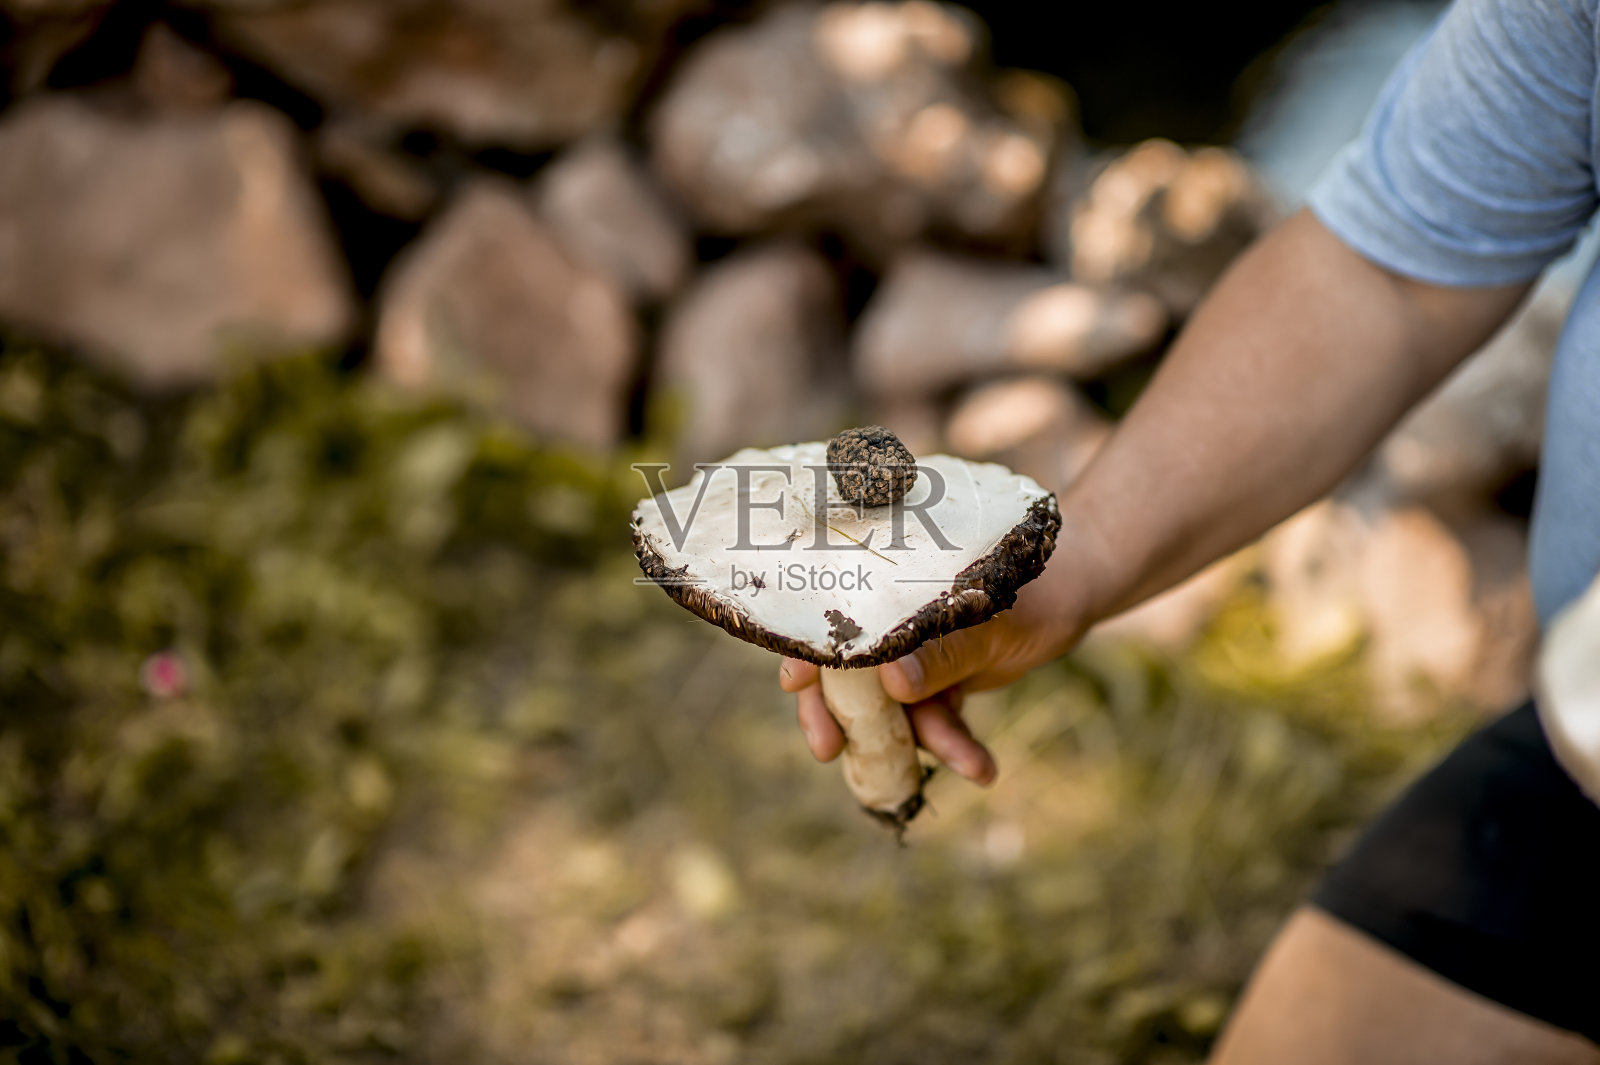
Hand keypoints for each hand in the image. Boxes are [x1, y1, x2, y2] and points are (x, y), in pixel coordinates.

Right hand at [777, 554, 1092, 785]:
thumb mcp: (991, 621)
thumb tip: (892, 684)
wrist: (1080, 591)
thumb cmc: (1035, 585)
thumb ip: (944, 652)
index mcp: (890, 586)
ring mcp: (914, 656)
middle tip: (828, 750)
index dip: (806, 647)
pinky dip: (955, 748)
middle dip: (839, 714)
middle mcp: (892, 623)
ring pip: (890, 709)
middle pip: (844, 672)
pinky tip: (983, 769)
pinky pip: (934, 722)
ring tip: (972, 766)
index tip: (795, 683)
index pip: (832, 615)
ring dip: (920, 743)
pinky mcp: (940, 683)